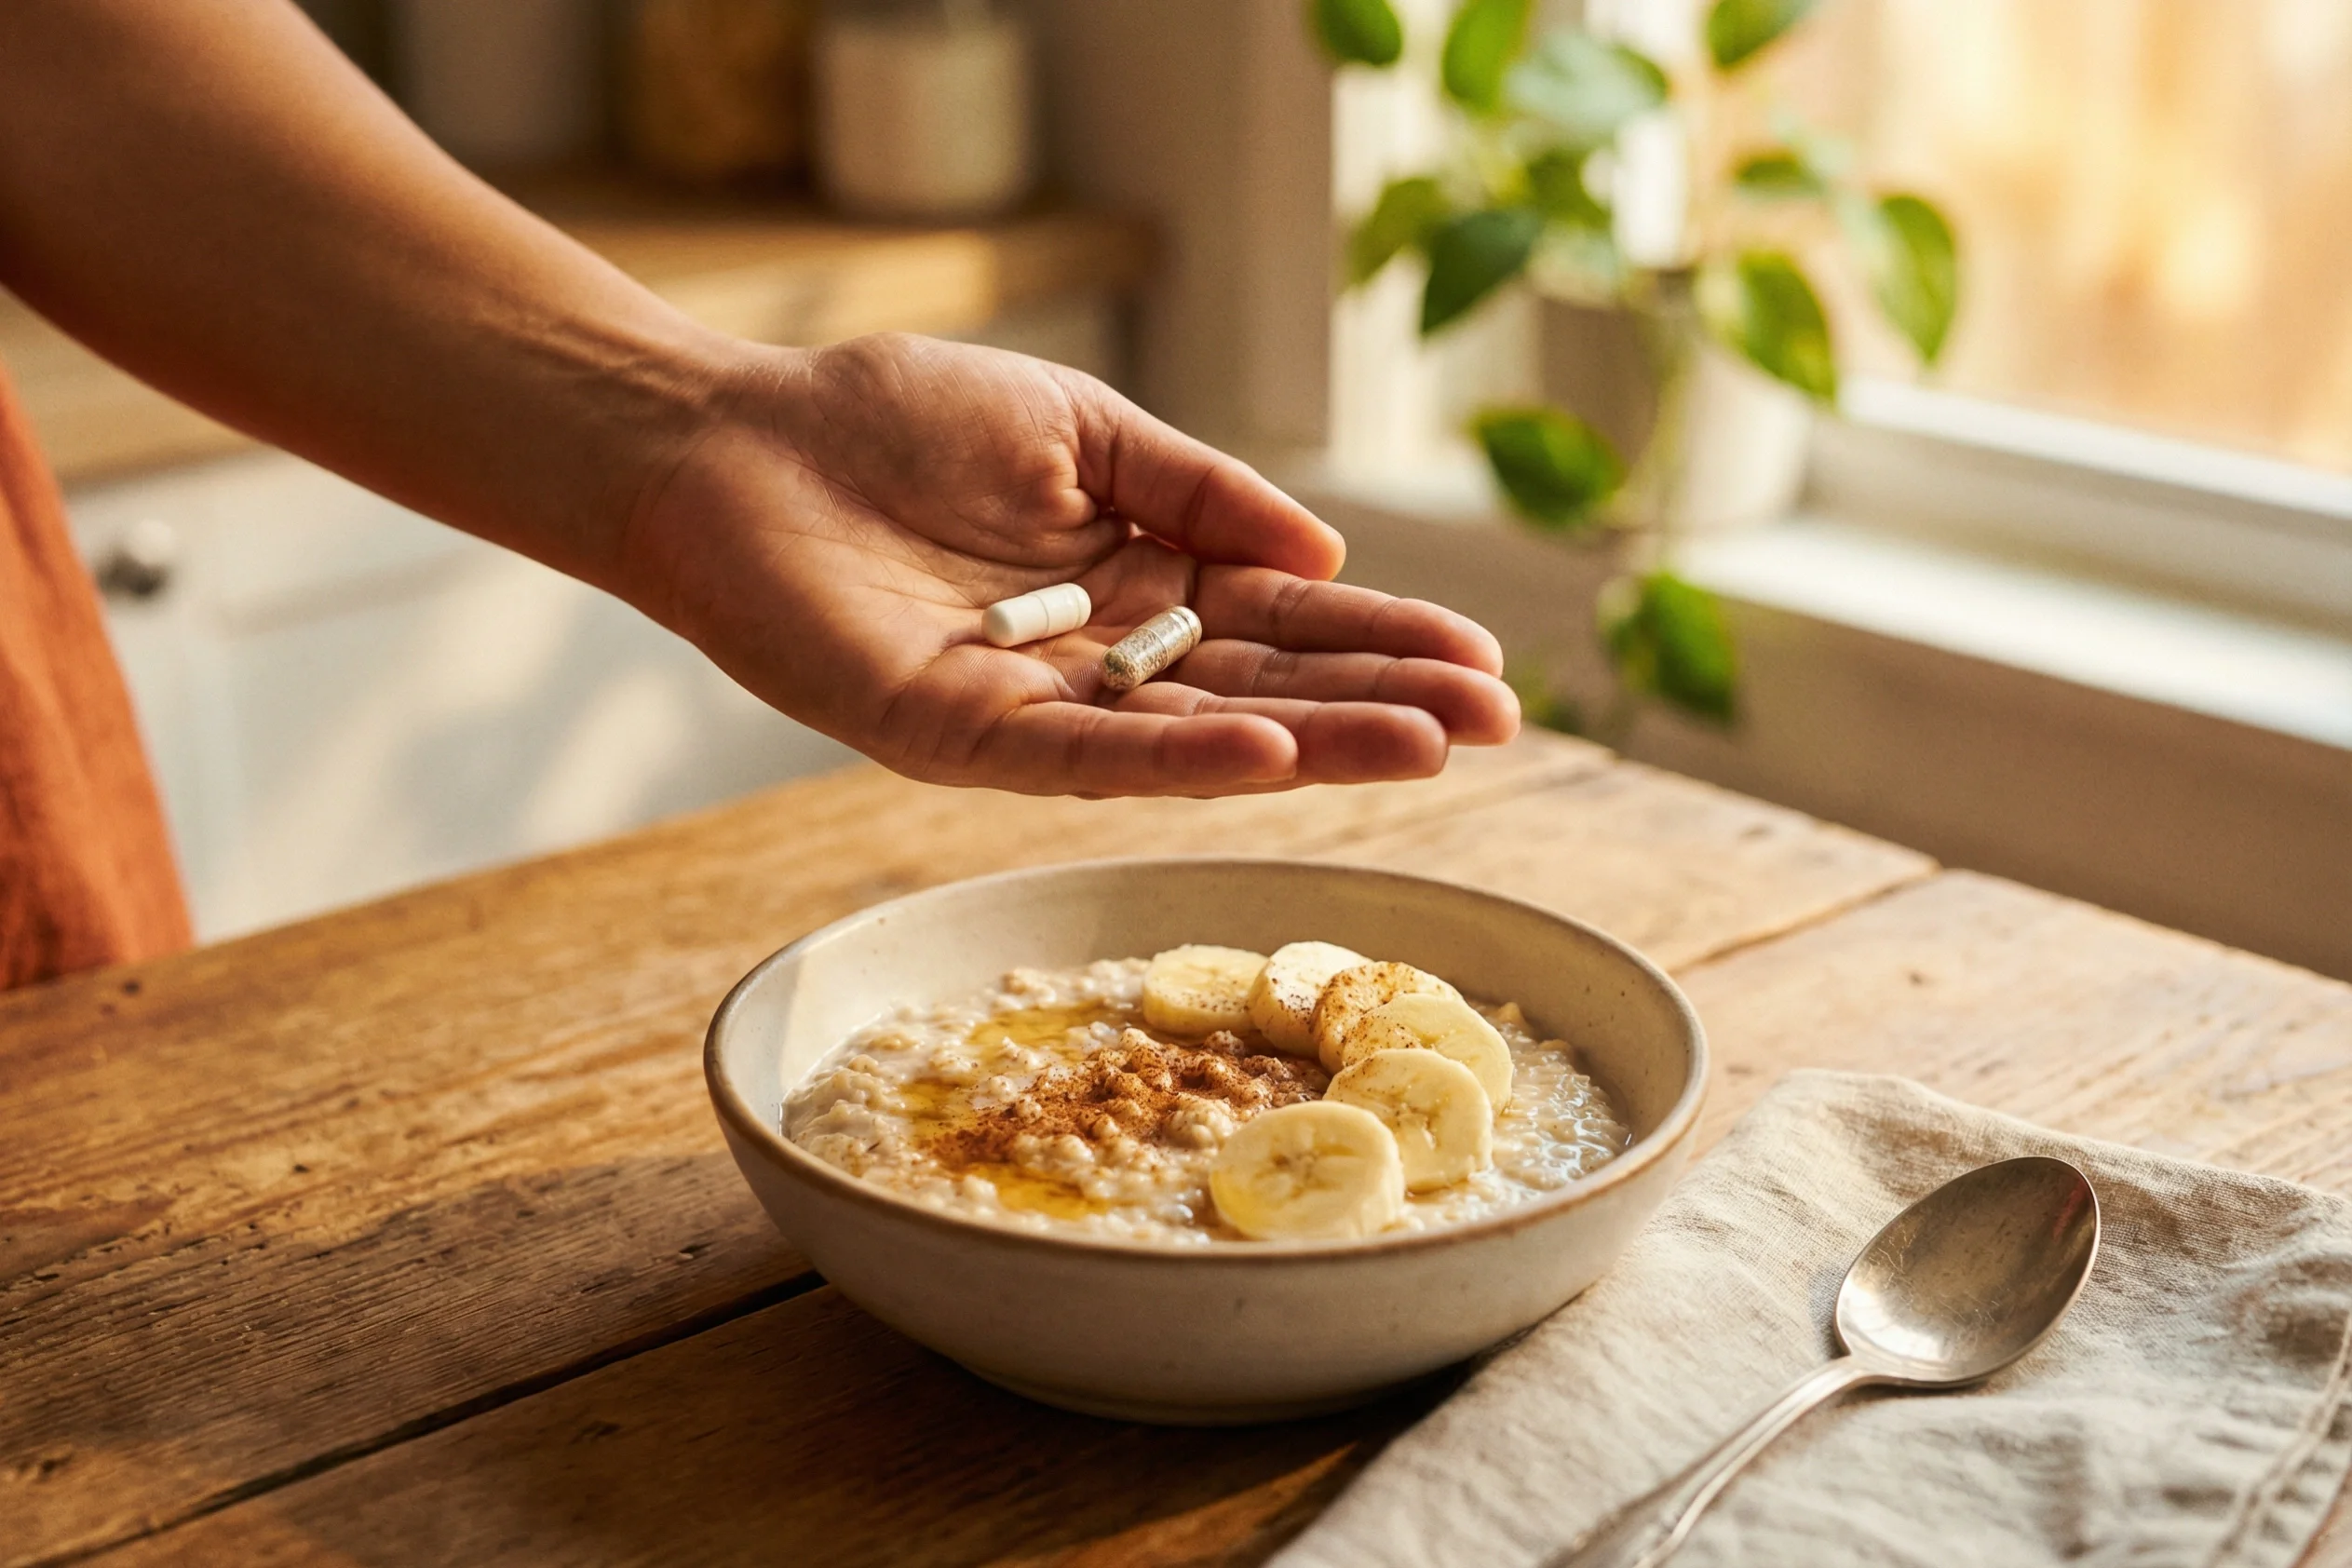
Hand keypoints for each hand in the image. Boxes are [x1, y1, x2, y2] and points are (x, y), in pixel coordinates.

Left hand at [622, 334, 1518, 796]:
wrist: (737, 440)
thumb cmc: (894, 423)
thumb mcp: (1081, 432)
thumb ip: (1199, 488)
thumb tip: (1324, 558)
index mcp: (1136, 587)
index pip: (1282, 623)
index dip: (1382, 641)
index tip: (1485, 663)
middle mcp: (1101, 666)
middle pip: (1263, 692)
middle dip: (1380, 704)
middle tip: (1498, 720)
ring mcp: (1034, 711)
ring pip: (1194, 737)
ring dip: (1312, 743)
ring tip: (1428, 745)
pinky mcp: (956, 734)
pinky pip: (1080, 754)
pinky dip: (1176, 759)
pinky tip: (1268, 755)